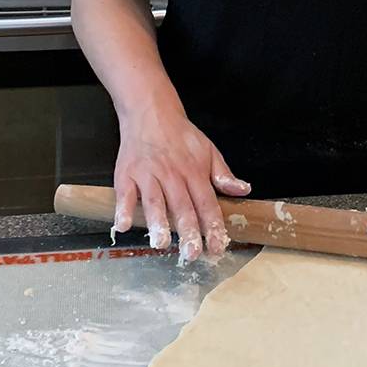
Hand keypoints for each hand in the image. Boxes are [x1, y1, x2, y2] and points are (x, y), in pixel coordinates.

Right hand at [112, 101, 249, 264]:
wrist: (151, 112)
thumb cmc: (181, 135)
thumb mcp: (209, 150)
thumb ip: (223, 174)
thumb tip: (243, 190)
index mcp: (195, 171)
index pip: (207, 203)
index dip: (213, 226)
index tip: (218, 246)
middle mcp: (173, 174)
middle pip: (182, 206)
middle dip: (188, 231)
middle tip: (191, 254)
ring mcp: (148, 174)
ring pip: (154, 201)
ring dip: (158, 223)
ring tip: (161, 244)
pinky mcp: (126, 173)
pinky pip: (125, 193)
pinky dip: (123, 208)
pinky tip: (123, 225)